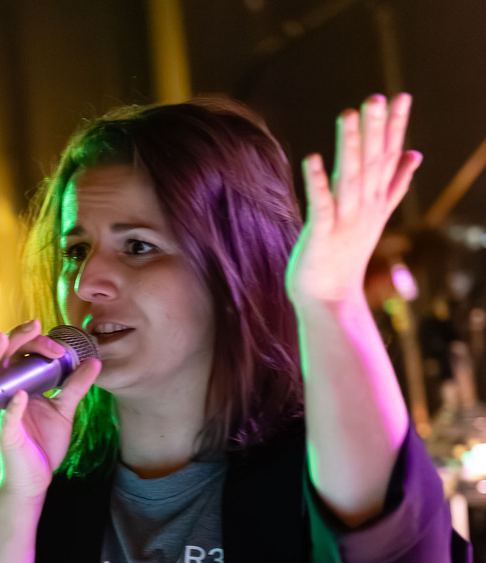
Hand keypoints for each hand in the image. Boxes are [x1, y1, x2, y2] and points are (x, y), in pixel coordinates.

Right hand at [0, 320, 100, 498]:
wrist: (37, 478)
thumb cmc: (43, 444)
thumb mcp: (64, 410)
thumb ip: (75, 386)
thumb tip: (94, 362)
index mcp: (15, 386)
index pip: (16, 352)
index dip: (36, 342)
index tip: (60, 347)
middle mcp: (2, 394)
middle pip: (0, 356)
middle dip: (16, 337)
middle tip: (36, 325)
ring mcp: (0, 412)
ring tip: (6, 339)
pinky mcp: (5, 434)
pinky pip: (5, 418)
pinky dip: (12, 406)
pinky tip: (20, 395)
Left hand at [286, 94, 421, 306]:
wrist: (331, 300)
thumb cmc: (347, 256)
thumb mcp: (376, 215)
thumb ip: (395, 183)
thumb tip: (415, 153)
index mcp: (375, 201)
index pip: (389, 159)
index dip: (396, 128)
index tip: (402, 96)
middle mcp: (364, 208)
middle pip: (372, 164)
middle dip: (375, 130)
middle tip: (377, 97)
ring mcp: (344, 222)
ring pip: (349, 179)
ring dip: (350, 147)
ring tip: (349, 115)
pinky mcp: (321, 236)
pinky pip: (320, 207)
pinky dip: (317, 183)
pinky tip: (312, 159)